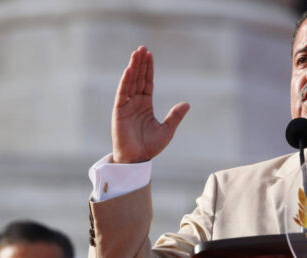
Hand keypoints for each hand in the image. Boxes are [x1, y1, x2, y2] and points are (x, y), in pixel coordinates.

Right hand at [111, 46, 189, 163]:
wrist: (137, 160)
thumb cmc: (150, 147)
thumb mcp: (167, 130)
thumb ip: (175, 116)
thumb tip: (187, 104)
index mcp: (146, 105)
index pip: (147, 83)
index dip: (148, 69)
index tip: (150, 55)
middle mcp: (135, 103)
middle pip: (138, 79)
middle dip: (140, 63)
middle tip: (142, 48)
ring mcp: (126, 106)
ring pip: (130, 83)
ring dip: (133, 68)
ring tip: (136, 53)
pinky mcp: (119, 112)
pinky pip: (122, 94)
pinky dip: (125, 82)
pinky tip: (129, 70)